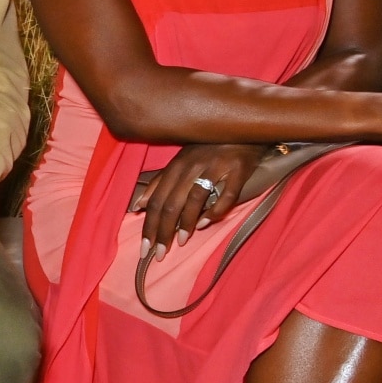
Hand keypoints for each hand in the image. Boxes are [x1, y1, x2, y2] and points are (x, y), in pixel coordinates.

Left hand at [133, 144, 265, 258]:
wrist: (244, 128)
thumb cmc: (208, 148)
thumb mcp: (181, 161)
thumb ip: (159, 182)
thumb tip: (137, 205)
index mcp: (177, 165)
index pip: (157, 200)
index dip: (149, 225)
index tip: (144, 248)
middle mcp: (192, 165)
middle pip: (171, 202)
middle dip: (162, 231)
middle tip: (159, 254)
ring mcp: (216, 166)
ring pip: (195, 198)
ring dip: (185, 223)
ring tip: (181, 241)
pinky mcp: (238, 168)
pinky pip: (226, 194)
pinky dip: (215, 211)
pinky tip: (206, 223)